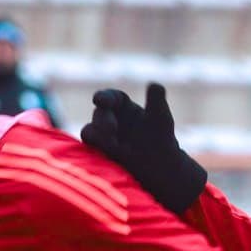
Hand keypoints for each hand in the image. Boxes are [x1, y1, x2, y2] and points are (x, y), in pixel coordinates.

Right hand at [80, 83, 207, 214]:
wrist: (160, 165)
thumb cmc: (160, 137)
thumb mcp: (161, 117)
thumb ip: (156, 100)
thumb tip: (154, 85)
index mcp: (123, 106)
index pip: (111, 97)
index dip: (104, 97)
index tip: (99, 100)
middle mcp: (110, 119)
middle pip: (99, 114)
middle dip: (103, 121)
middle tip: (112, 130)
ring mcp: (103, 137)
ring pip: (89, 132)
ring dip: (96, 136)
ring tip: (112, 146)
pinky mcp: (100, 154)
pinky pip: (89, 150)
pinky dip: (93, 150)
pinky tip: (106, 155)